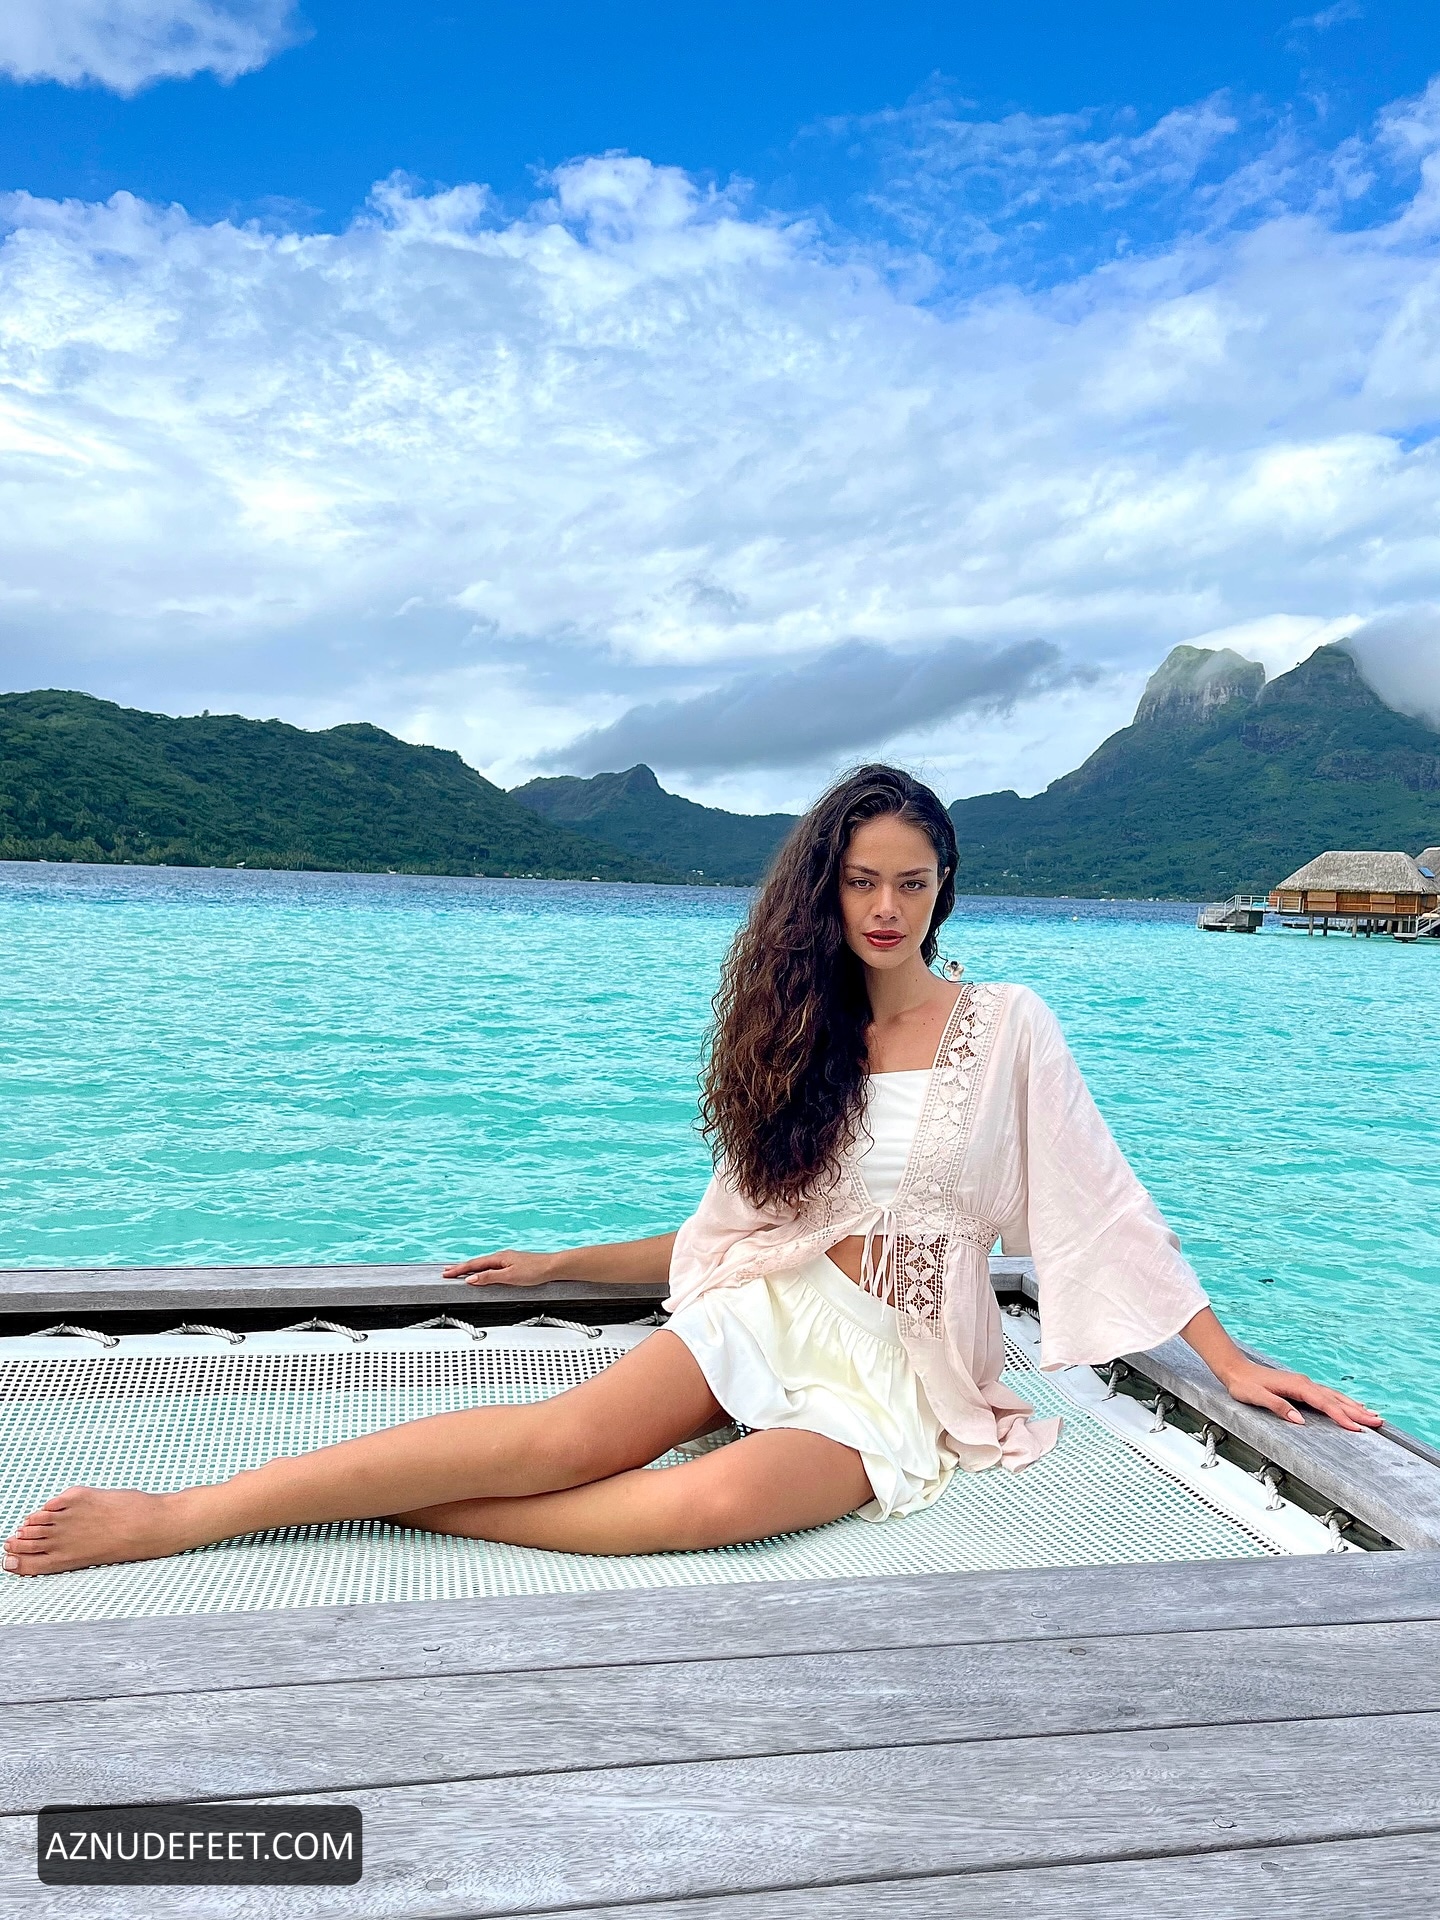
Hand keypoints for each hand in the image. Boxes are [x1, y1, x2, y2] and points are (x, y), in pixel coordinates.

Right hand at [441, 1249, 556, 1287]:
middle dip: (460, 1268)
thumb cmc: (534, 1271)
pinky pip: (491, 1266)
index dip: (459, 1270)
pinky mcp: (512, 1264)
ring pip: (483, 1264)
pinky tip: (481, 1272)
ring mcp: (506, 1260)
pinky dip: (480, 1269)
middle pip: (476, 1263)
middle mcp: (501, 1257)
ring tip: (459, 1271)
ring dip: (470, 1268)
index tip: (446, 1274)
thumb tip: (471, 1278)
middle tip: (446, 1272)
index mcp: (498, 1258)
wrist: (552, 1267)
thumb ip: (489, 1277)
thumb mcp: (509, 1277)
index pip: (474, 1264)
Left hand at [1221, 1358, 1381, 1431]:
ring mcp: (1304, 1384)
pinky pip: (1327, 1395)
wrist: (1235, 1369)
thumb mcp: (1257, 1397)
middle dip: (1357, 1412)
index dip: (1342, 1417)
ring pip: (1334, 1396)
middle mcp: (1304, 1383)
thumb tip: (1299, 1420)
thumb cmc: (1244, 1384)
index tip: (1357, 1428)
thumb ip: (1278, 1407)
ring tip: (1372, 1415)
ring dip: (1353, 1406)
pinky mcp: (1301, 1387)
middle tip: (1378, 1422)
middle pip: (1336, 1399)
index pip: (1325, 1404)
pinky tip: (1349, 1405)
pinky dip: (1342, 1401)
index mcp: (1297, 1386)